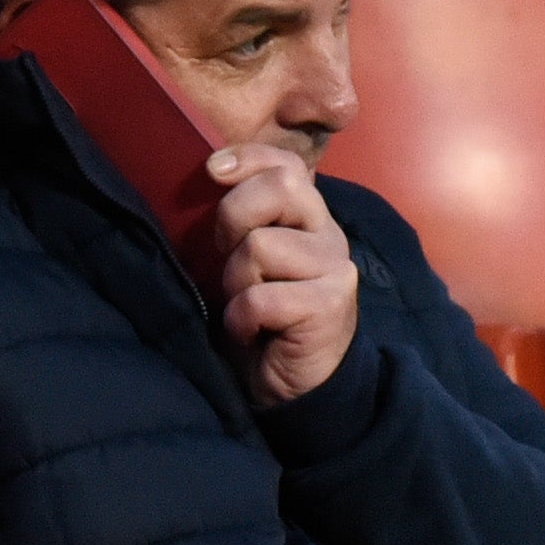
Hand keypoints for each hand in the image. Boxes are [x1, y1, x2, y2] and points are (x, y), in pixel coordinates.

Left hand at [200, 142, 357, 404]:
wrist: (295, 387)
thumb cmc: (262, 321)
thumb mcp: (245, 262)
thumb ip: (242, 222)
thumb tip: (209, 176)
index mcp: (307, 218)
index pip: (287, 164)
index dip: (249, 157)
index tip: (213, 171)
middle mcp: (329, 234)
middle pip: (279, 186)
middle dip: (235, 218)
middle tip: (229, 256)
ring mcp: (335, 267)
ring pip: (260, 246)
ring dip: (236, 283)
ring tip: (246, 306)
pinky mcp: (331, 304)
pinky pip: (262, 297)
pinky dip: (242, 319)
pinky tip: (252, 331)